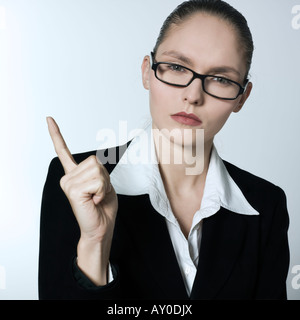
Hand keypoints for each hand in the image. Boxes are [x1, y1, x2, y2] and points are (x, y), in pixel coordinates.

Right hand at [46, 117, 117, 284]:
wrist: (101, 227)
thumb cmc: (103, 207)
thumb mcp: (104, 183)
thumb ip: (97, 170)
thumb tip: (95, 163)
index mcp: (74, 174)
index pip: (63, 151)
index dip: (56, 135)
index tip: (49, 119)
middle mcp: (68, 177)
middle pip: (95, 161)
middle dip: (104, 177)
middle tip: (100, 192)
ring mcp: (68, 183)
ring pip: (97, 170)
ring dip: (104, 184)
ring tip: (97, 197)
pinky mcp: (72, 190)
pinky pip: (97, 181)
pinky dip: (102, 191)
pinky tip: (94, 201)